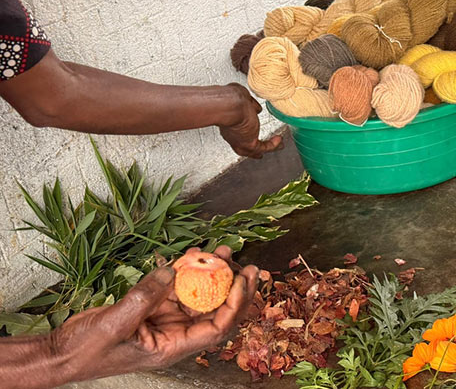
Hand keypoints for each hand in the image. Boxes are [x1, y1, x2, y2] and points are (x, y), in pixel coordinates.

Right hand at [49, 246, 258, 383]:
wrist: (61, 352)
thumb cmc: (86, 351)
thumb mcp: (115, 325)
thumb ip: (144, 298)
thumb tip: (173, 272)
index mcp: (173, 347)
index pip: (217, 327)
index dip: (235, 304)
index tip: (242, 280)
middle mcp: (175, 334)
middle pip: (216, 310)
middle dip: (234, 287)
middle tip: (247, 265)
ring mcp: (164, 319)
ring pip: (198, 294)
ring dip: (211, 273)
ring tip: (223, 250)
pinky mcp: (152, 307)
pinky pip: (175, 286)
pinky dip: (184, 270)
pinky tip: (191, 253)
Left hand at [218, 83, 284, 158]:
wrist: (230, 105)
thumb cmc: (231, 99)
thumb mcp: (241, 97)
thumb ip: (249, 103)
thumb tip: (255, 107)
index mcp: (229, 121)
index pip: (238, 132)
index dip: (246, 134)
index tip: (252, 134)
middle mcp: (232, 133)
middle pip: (243, 146)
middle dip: (254, 150)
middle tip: (260, 153)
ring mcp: (240, 140)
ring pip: (254, 150)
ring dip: (268, 148)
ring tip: (279, 146)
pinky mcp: (249, 144)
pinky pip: (264, 147)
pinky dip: (273, 145)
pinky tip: (279, 140)